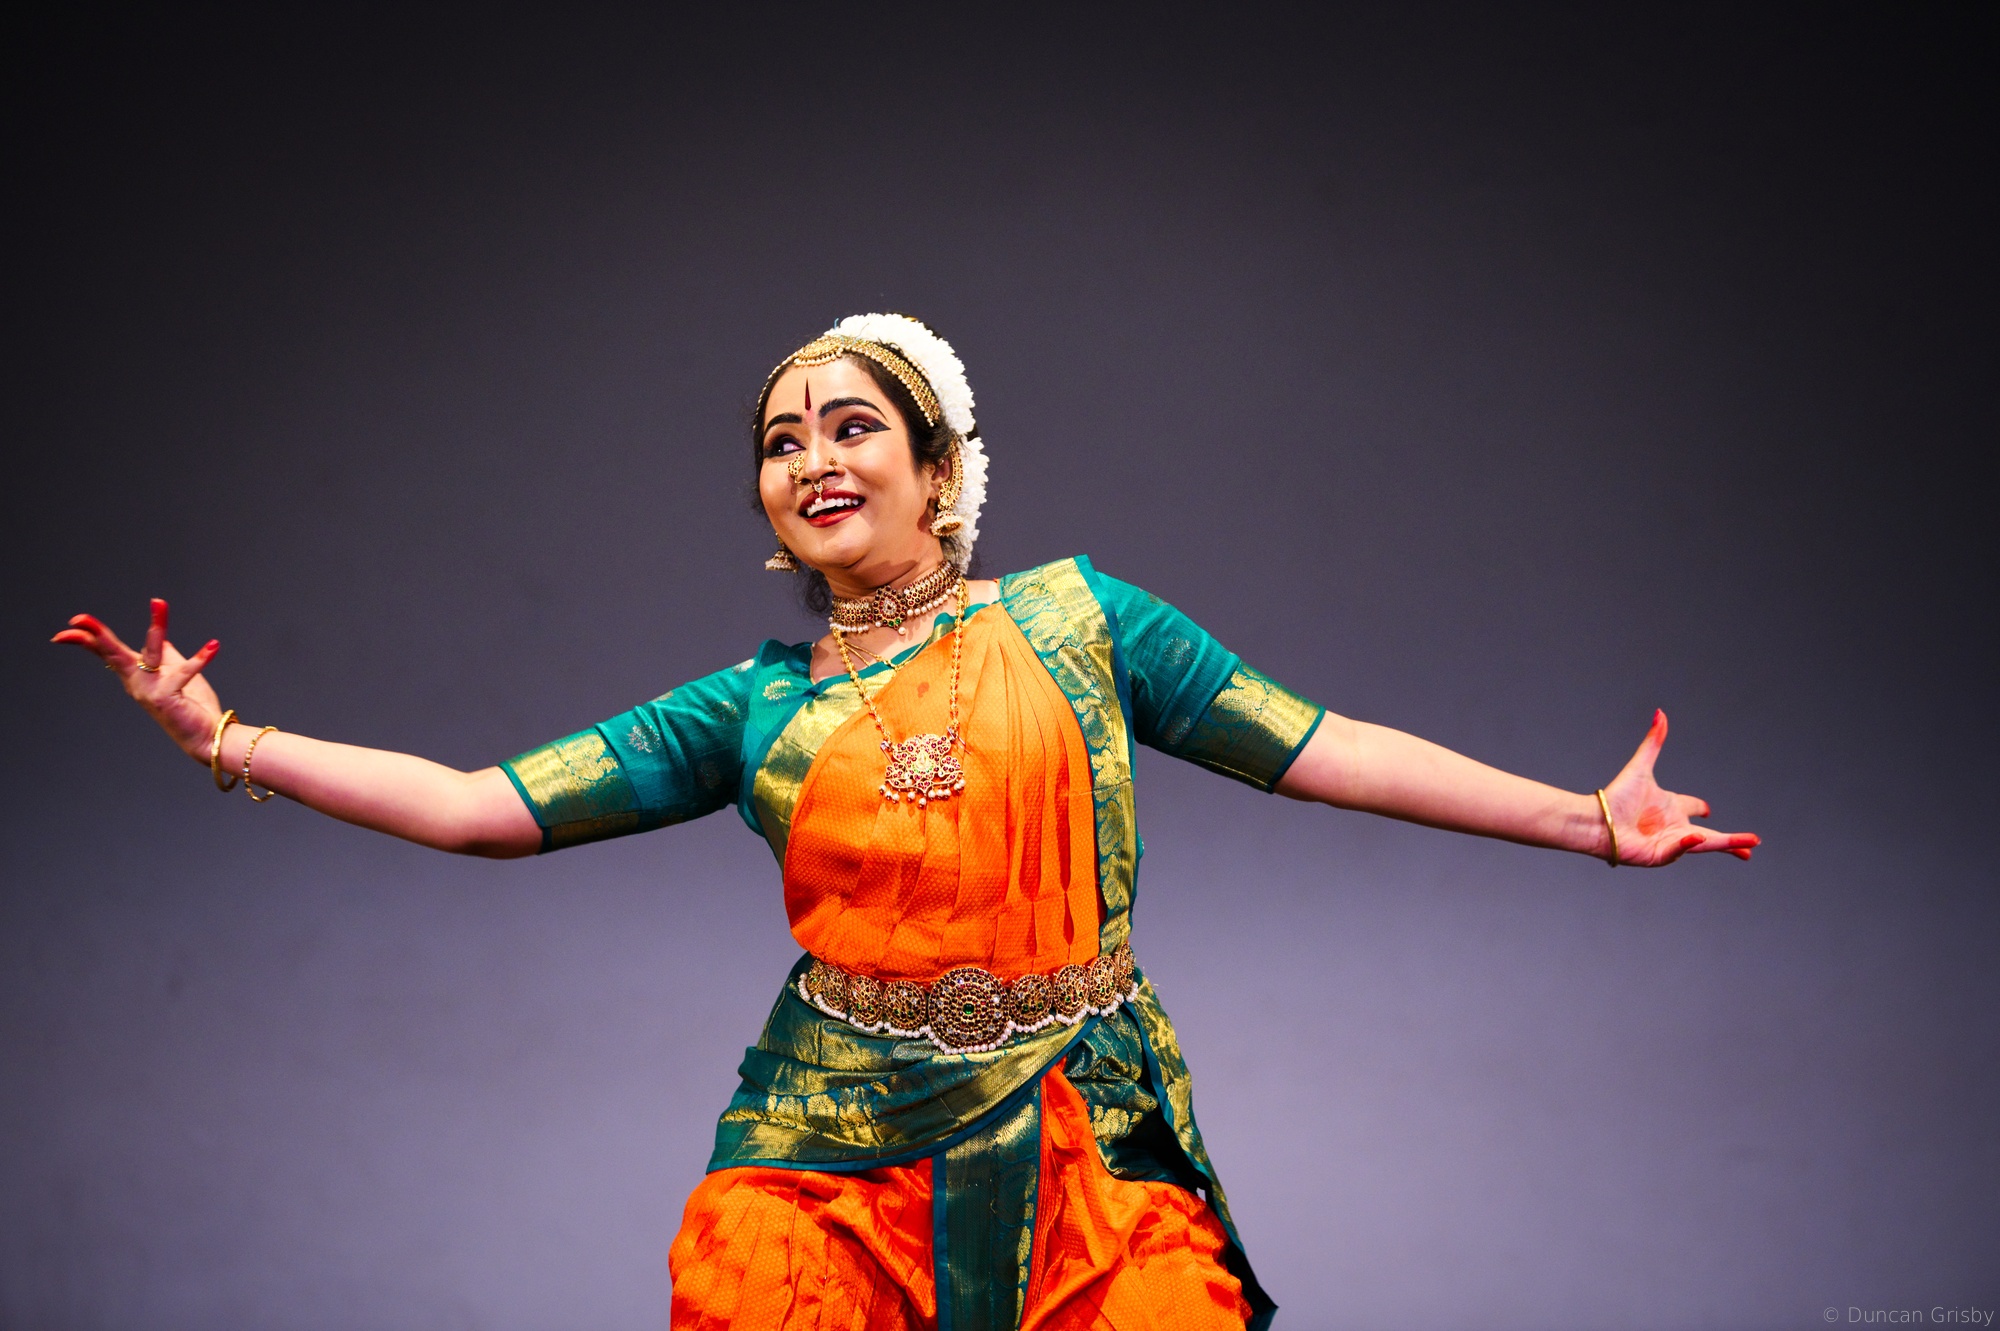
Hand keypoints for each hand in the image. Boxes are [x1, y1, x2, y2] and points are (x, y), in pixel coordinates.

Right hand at [52, 599, 226, 762]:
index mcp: (135, 674)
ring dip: (156, 626)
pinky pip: (184, 672)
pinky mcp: (168, 697)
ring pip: (149, 653)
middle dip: (96, 635)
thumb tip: (159, 638)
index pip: (108, 651)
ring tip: (159, 602)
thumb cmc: (191, 704)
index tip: (75, 621)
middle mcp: (136, 682)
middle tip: (78, 618)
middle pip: (113, 653)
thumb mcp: (175, 671)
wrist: (207, 733)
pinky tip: (213, 646)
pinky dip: (200, 658)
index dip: (90, 636)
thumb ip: (165, 655)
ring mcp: (149, 691)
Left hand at [1600, 709, 1759, 865]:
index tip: (1707, 810)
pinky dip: (1687, 844)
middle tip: (1753, 843)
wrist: (1594, 820)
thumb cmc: (1615, 797)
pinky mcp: (1660, 855)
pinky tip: (1695, 836)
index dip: (1701, 808)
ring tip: (1747, 847)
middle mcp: (1673, 826)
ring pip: (1703, 845)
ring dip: (1725, 844)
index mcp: (1671, 807)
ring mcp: (1668, 843)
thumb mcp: (1641, 767)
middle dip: (1733, 840)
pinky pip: (1678, 850)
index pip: (1693, 808)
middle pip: (1710, 835)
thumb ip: (1654, 742)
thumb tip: (1661, 713)